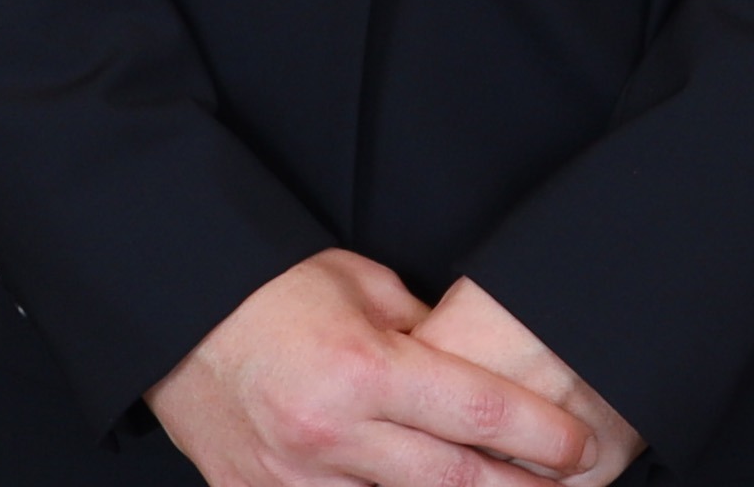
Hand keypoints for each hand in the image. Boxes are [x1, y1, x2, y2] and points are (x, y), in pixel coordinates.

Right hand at [150, 251, 600, 486]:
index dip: (540, 438)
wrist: (173, 316)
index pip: (475, 416)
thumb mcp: (359, 286)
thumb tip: (474, 366)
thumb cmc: (272, 291)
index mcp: (361, 368)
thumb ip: (422, 330)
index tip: (580, 449)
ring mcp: (293, 479)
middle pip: (455, 483)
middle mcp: (330, 433)